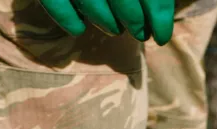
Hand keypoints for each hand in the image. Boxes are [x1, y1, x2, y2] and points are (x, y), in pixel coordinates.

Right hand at [38, 0, 174, 43]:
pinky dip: (67, 19)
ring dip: (106, 21)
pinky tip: (79, 29)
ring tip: (115, 29)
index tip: (162, 37)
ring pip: (90, 0)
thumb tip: (160, 16)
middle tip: (140, 34)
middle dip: (134, 21)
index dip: (160, 17)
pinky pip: (55, 2)